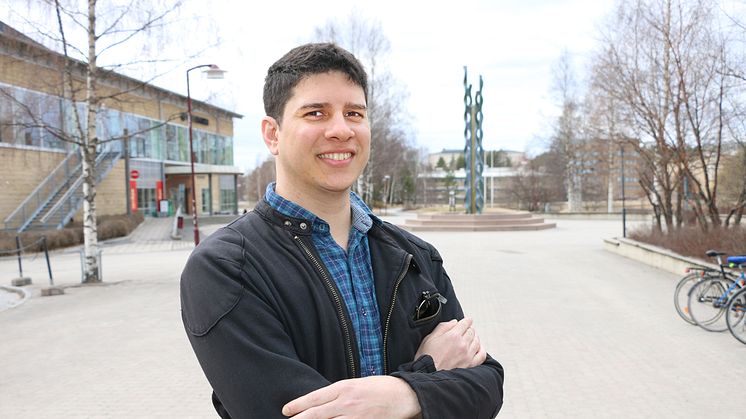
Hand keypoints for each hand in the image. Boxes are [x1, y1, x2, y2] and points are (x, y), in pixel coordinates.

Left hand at [282, 376, 420, 417]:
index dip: (298, 405)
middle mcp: (347, 402)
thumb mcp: (356, 384)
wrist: (405, 395)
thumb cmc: (379, 388)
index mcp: (344, 387)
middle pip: (317, 415)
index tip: (286, 410)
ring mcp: (356, 417)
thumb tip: (319, 404)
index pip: (315, 398)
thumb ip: (338, 394)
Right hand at [415, 317, 485, 370]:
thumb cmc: (426, 357)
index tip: (467, 320)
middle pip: (472, 331)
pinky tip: (477, 348)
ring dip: (474, 337)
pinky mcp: (470, 365)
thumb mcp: (430, 337)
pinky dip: (481, 349)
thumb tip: (454, 322)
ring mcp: (468, 355)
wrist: (426, 374)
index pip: (465, 323)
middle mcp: (463, 344)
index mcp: (453, 336)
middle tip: (465, 329)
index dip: (466, 320)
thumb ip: (443, 327)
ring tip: (470, 338)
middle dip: (469, 328)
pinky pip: (481, 355)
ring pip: (477, 341)